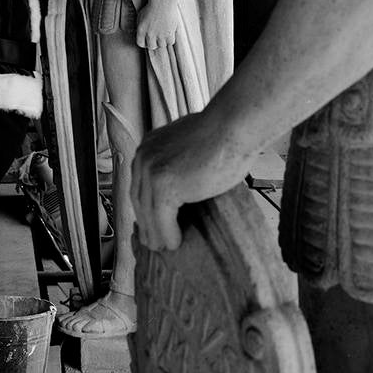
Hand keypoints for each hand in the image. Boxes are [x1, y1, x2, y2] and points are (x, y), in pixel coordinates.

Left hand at [130, 112, 247, 250]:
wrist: (233, 126)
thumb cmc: (223, 134)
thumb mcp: (190, 145)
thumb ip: (179, 160)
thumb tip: (183, 183)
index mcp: (149, 146)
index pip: (140, 183)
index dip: (144, 207)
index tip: (150, 223)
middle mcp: (144, 157)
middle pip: (140, 199)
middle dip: (146, 222)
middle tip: (154, 242)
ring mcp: (151, 172)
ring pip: (149, 212)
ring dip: (156, 233)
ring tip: (164, 247)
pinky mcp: (164, 186)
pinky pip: (162, 218)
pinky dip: (168, 234)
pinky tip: (175, 243)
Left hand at [135, 1, 178, 49]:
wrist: (163, 1)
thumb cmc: (151, 7)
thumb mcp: (141, 16)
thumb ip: (141, 27)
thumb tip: (142, 35)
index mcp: (140, 30)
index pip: (140, 44)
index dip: (145, 43)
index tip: (148, 40)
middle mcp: (149, 34)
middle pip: (151, 46)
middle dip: (154, 43)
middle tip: (157, 38)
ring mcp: (160, 35)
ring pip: (161, 45)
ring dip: (163, 40)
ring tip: (164, 34)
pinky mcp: (169, 33)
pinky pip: (170, 42)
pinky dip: (170, 38)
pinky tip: (170, 32)